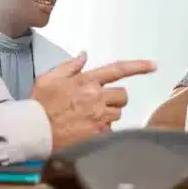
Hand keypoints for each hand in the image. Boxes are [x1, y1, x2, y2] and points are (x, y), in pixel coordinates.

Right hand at [32, 52, 156, 150]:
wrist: (33, 131)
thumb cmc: (40, 105)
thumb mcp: (49, 78)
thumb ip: (70, 66)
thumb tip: (84, 54)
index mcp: (86, 81)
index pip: (118, 69)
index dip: (138, 66)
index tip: (153, 65)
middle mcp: (96, 97)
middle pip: (123, 95)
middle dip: (115, 99)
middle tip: (98, 104)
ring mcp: (99, 116)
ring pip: (118, 113)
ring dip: (108, 115)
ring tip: (87, 118)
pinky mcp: (98, 134)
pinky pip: (110, 130)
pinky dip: (102, 130)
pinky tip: (87, 130)